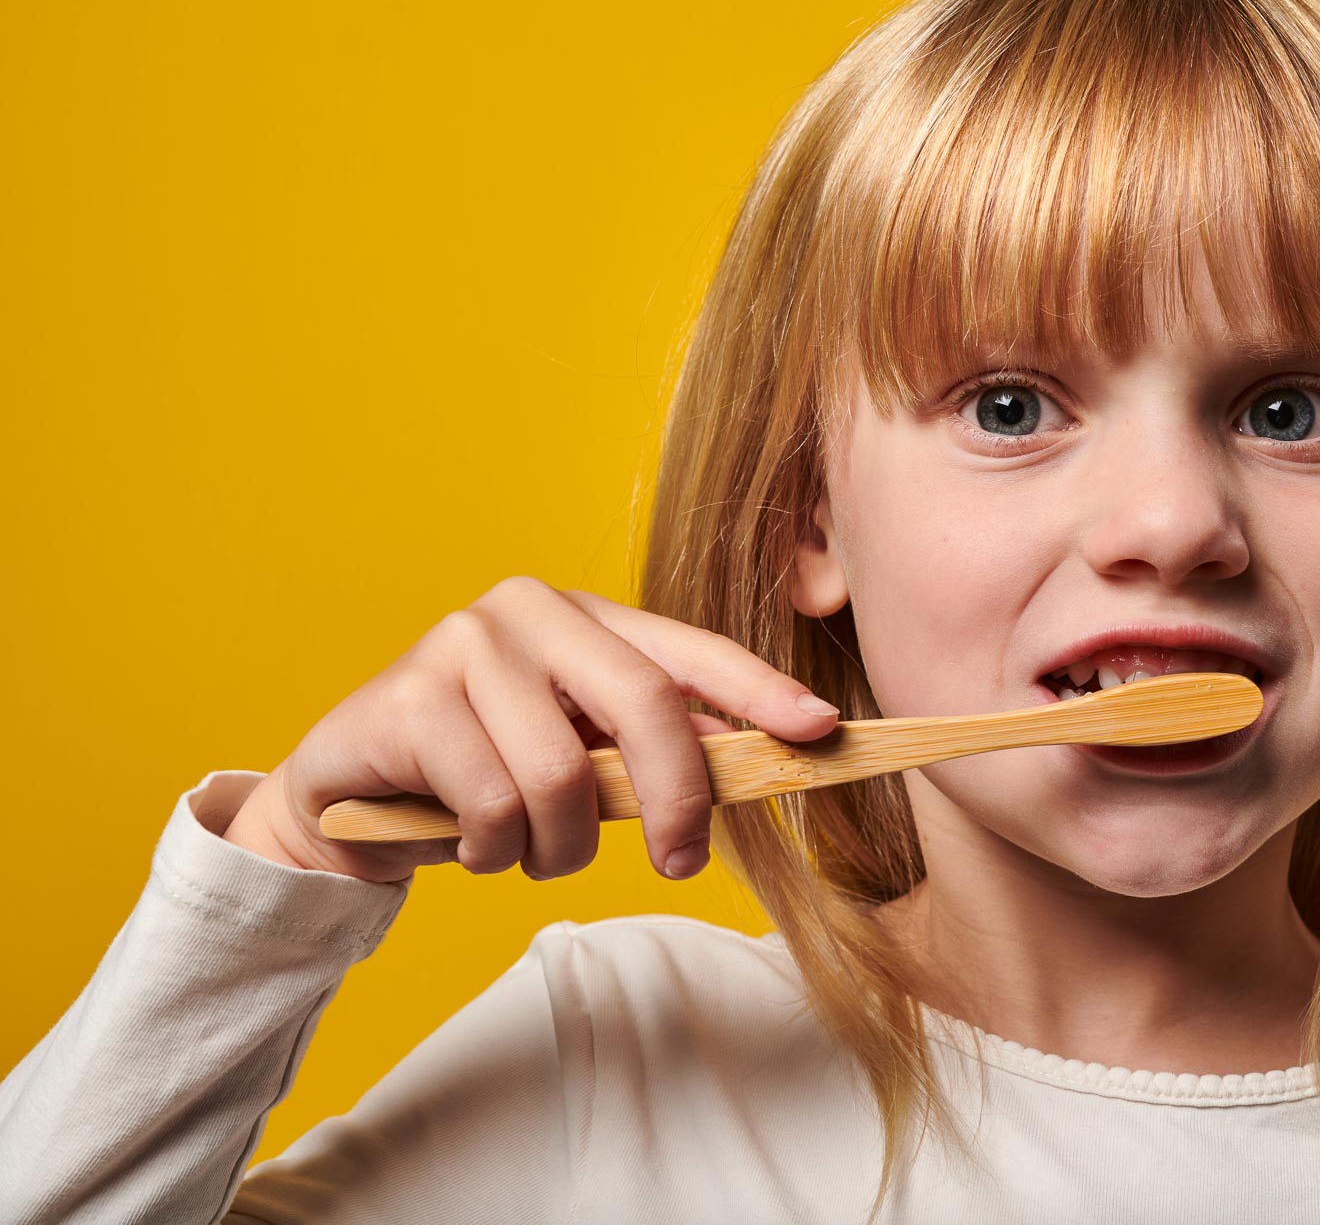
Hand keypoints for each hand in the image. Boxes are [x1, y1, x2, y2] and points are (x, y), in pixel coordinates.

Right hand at [223, 576, 839, 883]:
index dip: (762, 691)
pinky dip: (492, 851)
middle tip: (682, 862)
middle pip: (646, 705)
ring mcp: (464, 644)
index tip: (820, 731)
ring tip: (524, 850)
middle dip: (678, 797)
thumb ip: (652, 748)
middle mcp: (529, 611)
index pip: (692, 652)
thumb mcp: (579, 757)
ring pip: (565, 776)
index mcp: (587, 618)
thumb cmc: (481, 774)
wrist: (345, 796)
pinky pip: (494, 805)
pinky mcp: (409, 699)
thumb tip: (758, 756)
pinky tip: (463, 841)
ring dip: (557, 846)